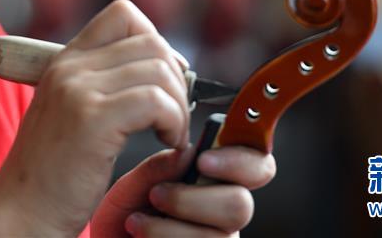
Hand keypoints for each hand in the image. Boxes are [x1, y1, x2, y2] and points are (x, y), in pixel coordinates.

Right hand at [0, 0, 190, 236]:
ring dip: (179, 106)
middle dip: (177, 79)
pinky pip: (156, 101)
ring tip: (170, 136)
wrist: (21, 217)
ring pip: (159, 69)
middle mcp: (70, 67)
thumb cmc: (53, 177)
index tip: (163, 84)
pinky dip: (174, 123)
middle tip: (172, 118)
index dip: (156, 42)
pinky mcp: (91, 119)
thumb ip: (104, 85)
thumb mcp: (73, 115)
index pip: (124, 14)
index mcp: (65, 61)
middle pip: (151, 41)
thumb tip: (165, 67)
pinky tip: (167, 146)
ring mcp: (78, 89)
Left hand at [91, 145, 275, 236]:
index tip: (204, 160)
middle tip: (157, 194)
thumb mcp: (135, 184)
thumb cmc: (124, 216)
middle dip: (192, 199)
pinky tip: (141, 237)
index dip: (240, 159)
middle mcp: (224, 213)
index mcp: (216, 180)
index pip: (256, 164)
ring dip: (169, 228)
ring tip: (137, 221)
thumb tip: (190, 152)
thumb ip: (163, 165)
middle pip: (241, 205)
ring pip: (221, 237)